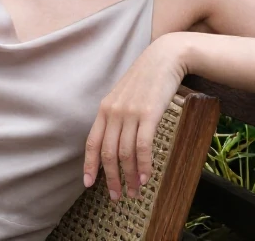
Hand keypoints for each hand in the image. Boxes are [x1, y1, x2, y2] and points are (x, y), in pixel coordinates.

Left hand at [83, 34, 187, 200]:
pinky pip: (143, 146)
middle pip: (107, 153)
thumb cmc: (146, 79)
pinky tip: (146, 178)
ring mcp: (130, 113)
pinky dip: (144, 165)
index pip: (92, 142)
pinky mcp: (148, 114)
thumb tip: (115, 140)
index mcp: (104, 109)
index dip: (89, 165)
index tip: (89, 184)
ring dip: (130, 176)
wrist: (164, 58)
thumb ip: (117, 115)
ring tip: (134, 191)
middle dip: (111, 178)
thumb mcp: (124, 96)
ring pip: (125, 153)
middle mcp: (113, 112)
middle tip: (117, 196)